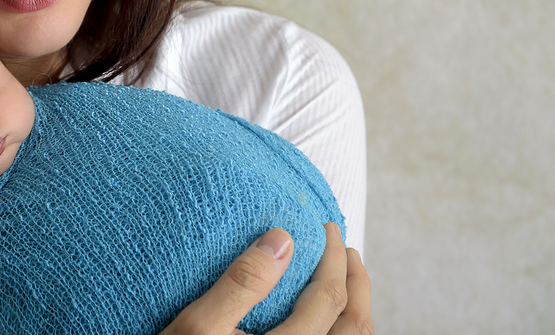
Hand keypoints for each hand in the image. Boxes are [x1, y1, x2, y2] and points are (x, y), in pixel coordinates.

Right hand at [162, 224, 371, 334]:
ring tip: (346, 282)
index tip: (324, 230)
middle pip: (354, 326)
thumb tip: (280, 239)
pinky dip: (343, 333)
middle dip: (356, 281)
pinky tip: (326, 321)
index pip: (329, 297)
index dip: (332, 258)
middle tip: (344, 249)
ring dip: (356, 310)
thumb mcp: (198, 326)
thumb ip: (241, 284)